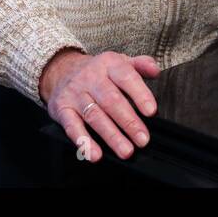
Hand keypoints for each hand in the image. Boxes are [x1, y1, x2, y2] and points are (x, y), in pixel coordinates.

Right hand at [39, 49, 159, 161]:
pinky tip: (95, 154)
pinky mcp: (62, 109)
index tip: (151, 111)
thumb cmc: (98, 72)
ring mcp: (75, 94)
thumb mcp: (119, 61)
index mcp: (109, 64)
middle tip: (142, 139)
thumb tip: (155, 70)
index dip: (140, 94)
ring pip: (94, 116)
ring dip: (111, 136)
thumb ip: (140, 64)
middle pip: (111, 101)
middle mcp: (91, 78)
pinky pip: (72, 126)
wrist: (61, 70)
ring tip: (126, 150)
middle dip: (129, 122)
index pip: (126, 77)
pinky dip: (83, 142)